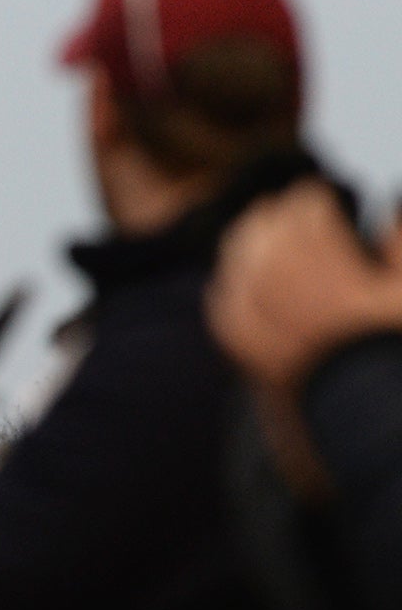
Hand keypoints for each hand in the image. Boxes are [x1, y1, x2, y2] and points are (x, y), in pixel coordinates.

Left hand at [209, 180, 401, 390]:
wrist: (370, 412)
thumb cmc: (393, 346)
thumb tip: (392, 209)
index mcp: (322, 257)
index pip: (304, 206)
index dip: (315, 198)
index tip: (324, 197)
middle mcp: (279, 279)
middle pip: (264, 226)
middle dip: (280, 215)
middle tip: (294, 212)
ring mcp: (257, 313)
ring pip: (238, 260)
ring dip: (251, 245)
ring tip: (265, 240)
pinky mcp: (246, 346)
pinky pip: (223, 307)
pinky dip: (229, 291)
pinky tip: (235, 286)